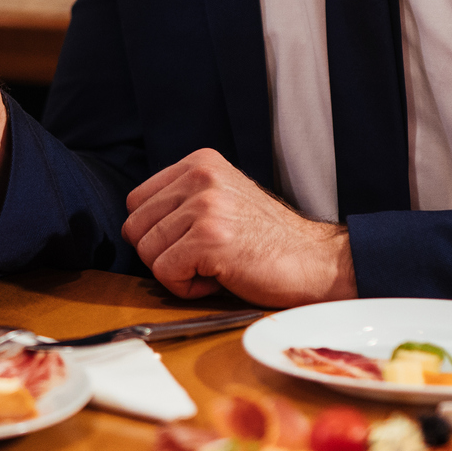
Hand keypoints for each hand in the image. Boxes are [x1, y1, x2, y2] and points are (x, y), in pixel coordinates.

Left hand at [121, 149, 357, 306]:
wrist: (316, 262)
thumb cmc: (268, 241)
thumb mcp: (222, 200)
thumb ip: (181, 201)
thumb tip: (135, 226)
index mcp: (199, 163)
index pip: (136, 201)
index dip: (157, 233)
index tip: (192, 242)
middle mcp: (200, 177)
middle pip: (135, 228)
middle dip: (162, 254)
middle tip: (204, 258)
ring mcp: (204, 206)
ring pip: (147, 253)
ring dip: (178, 272)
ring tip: (215, 266)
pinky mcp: (209, 239)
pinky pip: (165, 274)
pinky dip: (187, 288)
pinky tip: (219, 278)